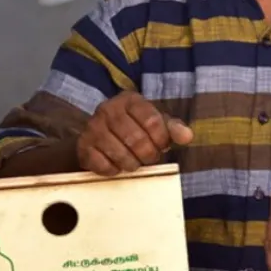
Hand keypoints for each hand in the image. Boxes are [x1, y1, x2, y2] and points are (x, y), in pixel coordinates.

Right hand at [77, 91, 193, 175]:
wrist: (105, 134)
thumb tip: (187, 136)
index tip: (162, 146)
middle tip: (149, 157)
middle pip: (136, 139)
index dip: (161, 139)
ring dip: (133, 164)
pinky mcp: (83, 146)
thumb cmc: (137, 127)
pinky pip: (103, 165)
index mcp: (130, 100)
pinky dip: (115, 170)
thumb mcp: (158, 123)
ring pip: (120, 154)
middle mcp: (107, 109)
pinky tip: (118, 165)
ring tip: (135, 162)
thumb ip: (174, 128)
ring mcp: (92, 127)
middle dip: (148, 154)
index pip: (152, 121)